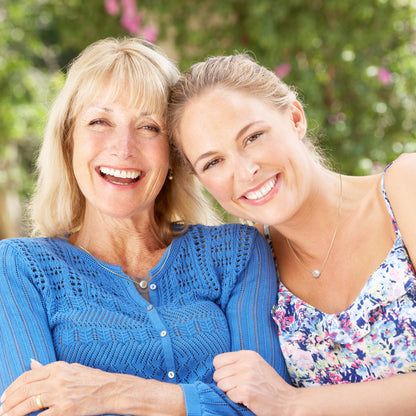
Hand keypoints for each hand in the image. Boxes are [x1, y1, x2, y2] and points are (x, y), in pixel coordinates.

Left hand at [0, 359, 127, 415]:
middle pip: (25, 390)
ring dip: (13, 413)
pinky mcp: (67, 409)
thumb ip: (48, 368)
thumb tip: (30, 362)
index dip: (12, 388)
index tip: (4, 398)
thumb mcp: (70, 368)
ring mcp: (62, 394)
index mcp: (58, 367)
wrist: (112, 389)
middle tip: (1, 411)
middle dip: (8, 403)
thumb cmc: (91, 379)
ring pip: (29, 404)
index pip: (27, 376)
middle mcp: (58, 378)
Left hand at [213, 350, 298, 415]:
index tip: (231, 377)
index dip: (222, 371)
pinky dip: (236, 399)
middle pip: (217, 374)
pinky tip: (247, 398)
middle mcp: (245, 363)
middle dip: (224, 383)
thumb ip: (239, 362)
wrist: (289, 401)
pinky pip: (229, 396)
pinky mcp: (246, 392)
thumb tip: (217, 367)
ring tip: (243, 392)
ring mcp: (246, 377)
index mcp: (247, 355)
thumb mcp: (256, 365)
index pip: (218, 360)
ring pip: (221, 385)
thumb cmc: (270, 384)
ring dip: (229, 392)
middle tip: (238, 387)